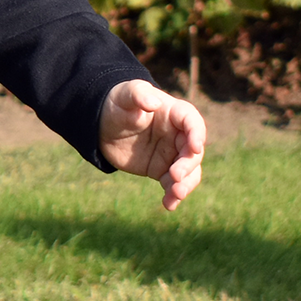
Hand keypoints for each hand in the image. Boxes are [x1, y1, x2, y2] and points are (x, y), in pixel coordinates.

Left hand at [98, 80, 205, 210]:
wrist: (102, 126)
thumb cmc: (118, 104)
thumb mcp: (125, 95)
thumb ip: (138, 95)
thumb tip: (153, 103)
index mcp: (175, 113)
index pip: (193, 122)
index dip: (197, 134)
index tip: (195, 147)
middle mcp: (178, 135)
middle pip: (193, 151)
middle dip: (187, 165)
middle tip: (174, 176)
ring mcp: (172, 154)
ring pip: (189, 171)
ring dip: (186, 184)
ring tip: (176, 195)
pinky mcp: (162, 169)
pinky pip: (173, 184)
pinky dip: (173, 195)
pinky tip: (168, 205)